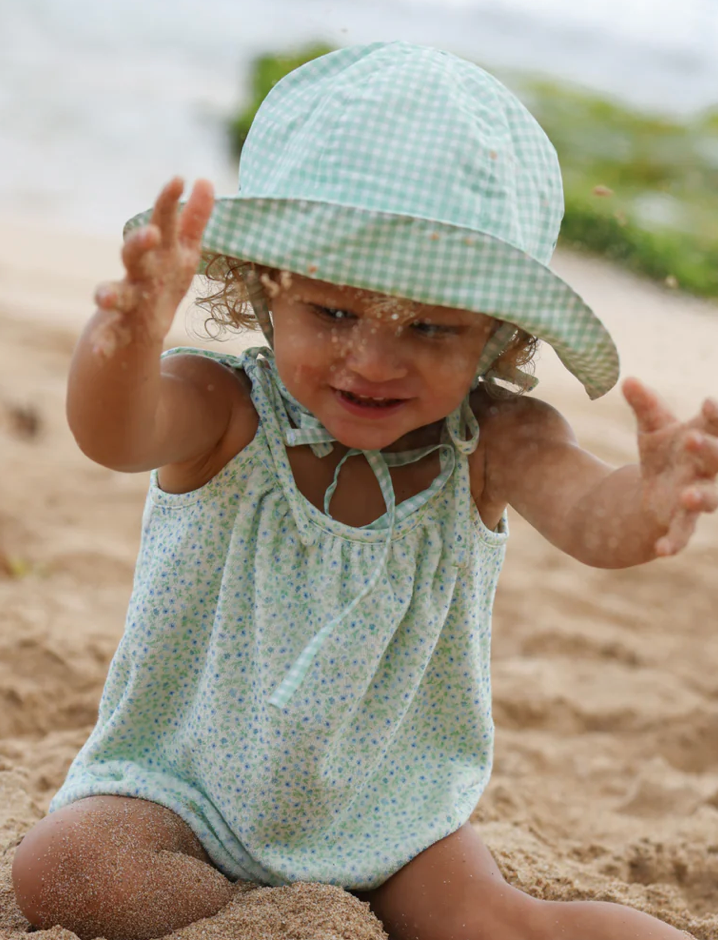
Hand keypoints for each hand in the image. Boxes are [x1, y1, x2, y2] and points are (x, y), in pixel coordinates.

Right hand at [94, 177, 213, 343]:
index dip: (169, 200)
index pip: (163, 220)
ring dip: (108, 294)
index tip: (179, 179)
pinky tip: (100, 355)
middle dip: (139, 243)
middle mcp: (138, 271)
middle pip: (133, 253)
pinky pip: (110, 335)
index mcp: (158, 251)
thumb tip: (206, 180)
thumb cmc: (166, 278)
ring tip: (104, 297)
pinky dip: (103, 344)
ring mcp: (128, 298)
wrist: (142, 321)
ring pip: (114, 293)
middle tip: (150, 234)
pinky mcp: (123, 327)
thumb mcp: (185, 251)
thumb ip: (195, 219)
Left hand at [623, 377, 717, 555]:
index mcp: (705, 439)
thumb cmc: (663, 450)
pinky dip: (674, 542)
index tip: (708, 402)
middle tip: (694, 439)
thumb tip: (627, 379)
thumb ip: (643, 405)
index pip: (717, 424)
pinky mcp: (682, 521)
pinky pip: (681, 534)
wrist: (656, 489)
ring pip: (709, 499)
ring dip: (702, 497)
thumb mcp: (650, 427)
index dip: (717, 414)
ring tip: (688, 495)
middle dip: (710, 450)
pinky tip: (661, 551)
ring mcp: (698, 496)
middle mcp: (708, 469)